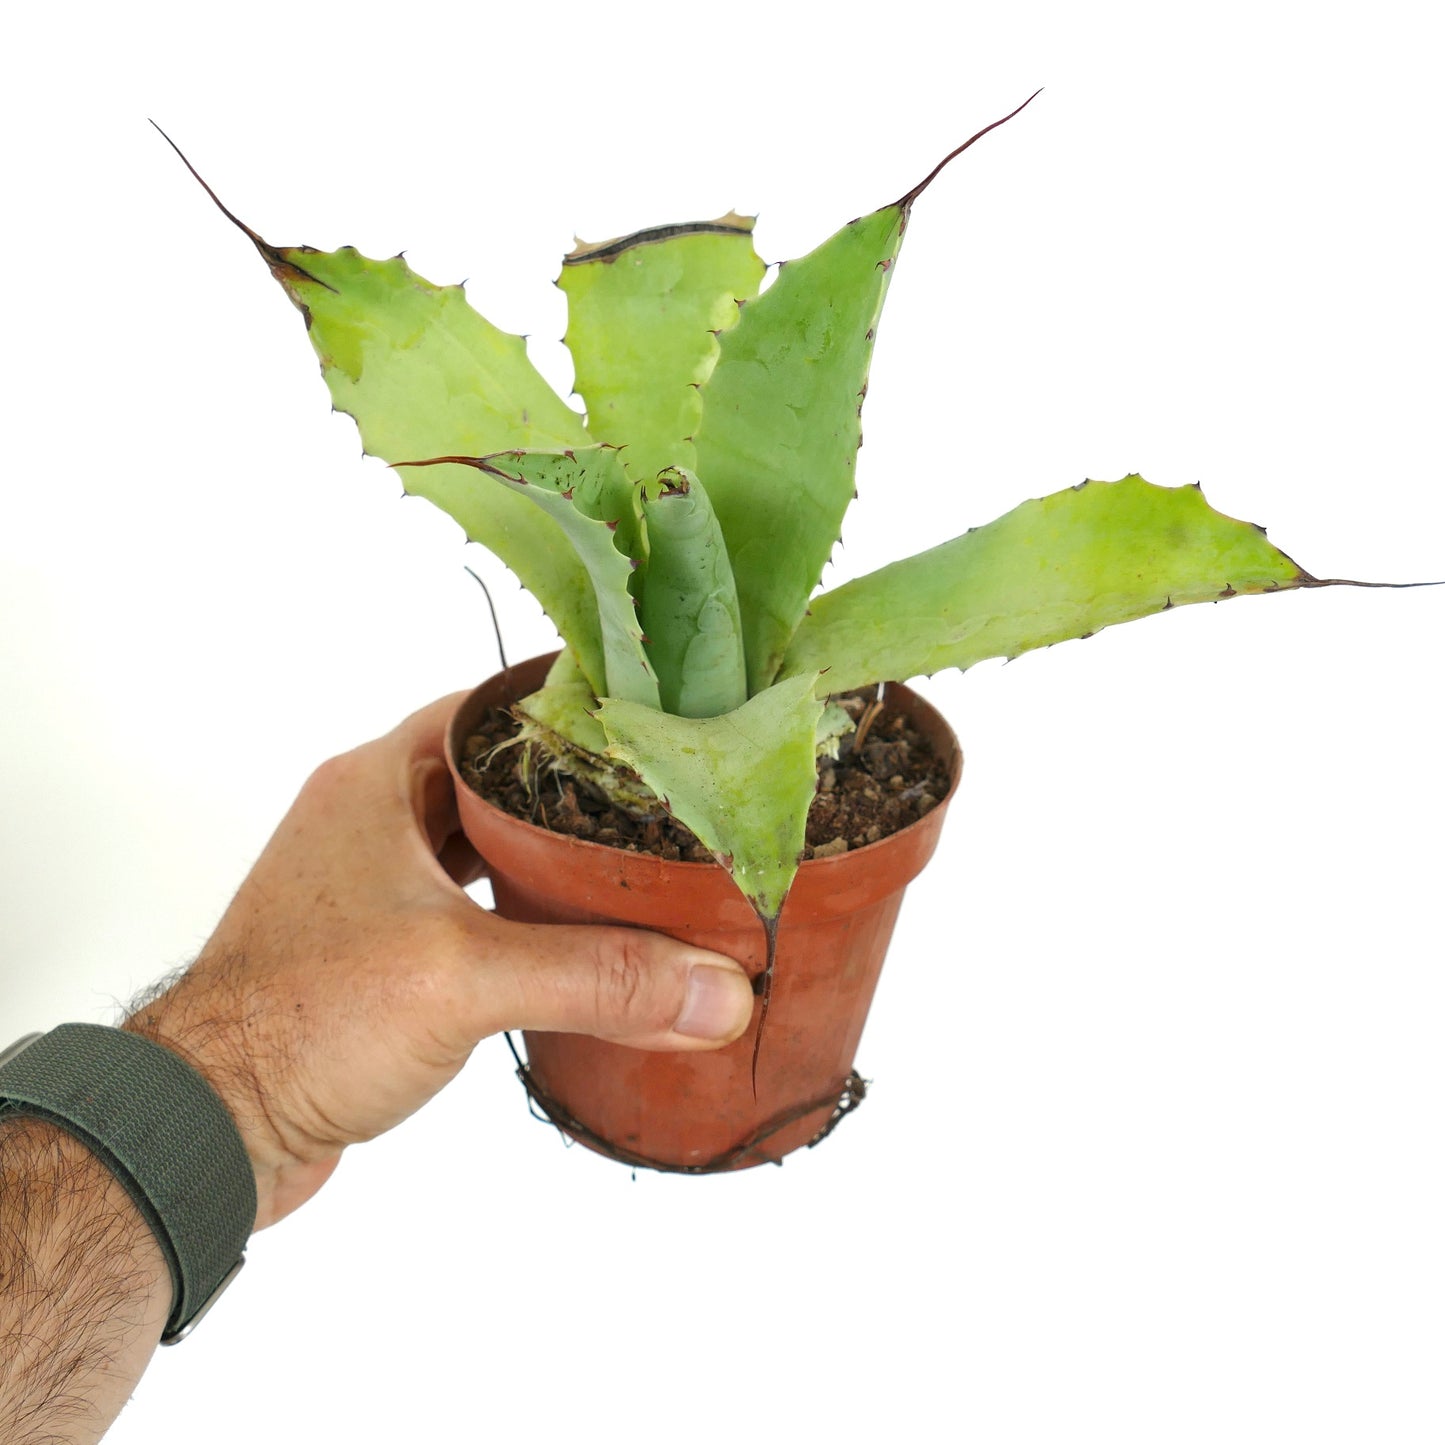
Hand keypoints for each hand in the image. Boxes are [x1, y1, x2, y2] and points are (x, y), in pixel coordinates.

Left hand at [123, 691, 753, 1229]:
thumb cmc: (300, 1021)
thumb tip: (718, 990)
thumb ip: (599, 978)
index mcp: (378, 781)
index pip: (491, 709)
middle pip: (496, 782)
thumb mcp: (464, 979)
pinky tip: (574, 947)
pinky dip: (522, 921)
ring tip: (635, 873)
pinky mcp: (378, 955)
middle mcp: (371, 821)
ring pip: (483, 852)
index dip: (572, 711)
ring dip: (550, 864)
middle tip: (663, 806)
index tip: (651, 725)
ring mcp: (371, 889)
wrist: (209, 1128)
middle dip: (578, 796)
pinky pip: (469, 914)